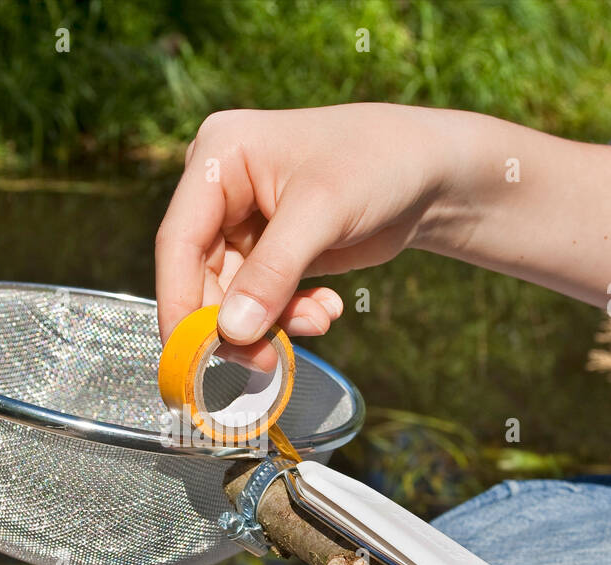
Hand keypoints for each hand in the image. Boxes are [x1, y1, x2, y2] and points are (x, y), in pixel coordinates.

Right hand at [154, 104, 610, 369]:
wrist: (432, 171)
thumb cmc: (379, 164)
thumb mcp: (322, 213)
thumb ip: (272, 274)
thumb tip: (231, 334)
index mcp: (218, 156)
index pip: (178, 240)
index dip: (179, 302)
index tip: (190, 356)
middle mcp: (220, 189)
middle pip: (199, 275)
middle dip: (232, 323)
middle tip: (264, 362)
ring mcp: (242, 222)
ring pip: (230, 296)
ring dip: (269, 323)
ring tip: (317, 322)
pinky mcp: (269, 251)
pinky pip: (259, 300)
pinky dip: (286, 316)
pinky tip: (325, 310)